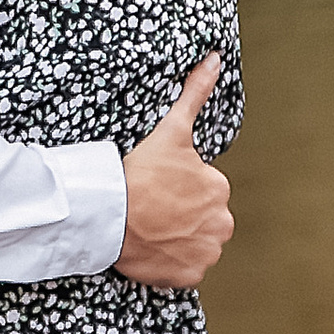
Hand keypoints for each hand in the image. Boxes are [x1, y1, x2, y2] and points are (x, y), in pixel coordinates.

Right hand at [116, 55, 231, 285]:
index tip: (156, 189)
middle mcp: (222, 222)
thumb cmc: (139, 173)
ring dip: (177, 239)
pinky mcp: (189, 276)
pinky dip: (171, 263)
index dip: (177, 190)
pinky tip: (152, 249)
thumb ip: (196, 93)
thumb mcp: (171, 130)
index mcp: (219, 188)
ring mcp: (206, 252)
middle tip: (151, 210)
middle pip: (201, 219)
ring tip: (149, 228)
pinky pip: (184, 270)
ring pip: (194, 244)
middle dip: (181, 216)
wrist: (111, 215)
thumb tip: (216, 58)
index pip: (202, 191)